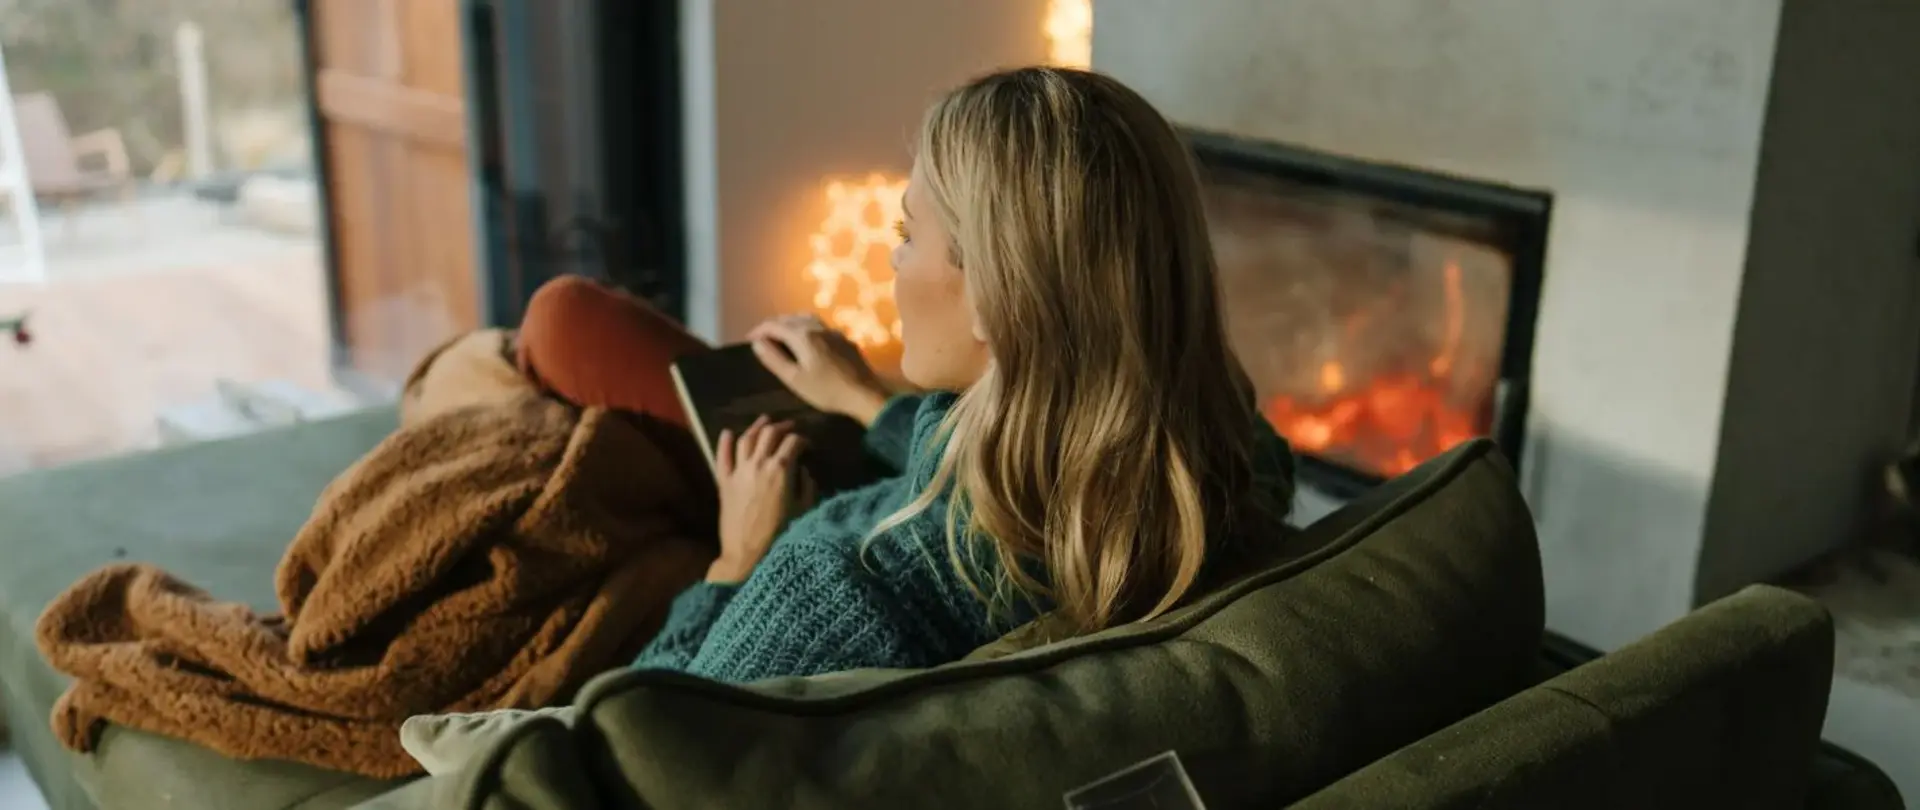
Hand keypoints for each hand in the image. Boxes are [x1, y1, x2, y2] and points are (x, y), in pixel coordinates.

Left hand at [709, 416, 807, 583]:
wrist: (747, 554)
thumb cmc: (781, 534)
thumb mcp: (804, 509)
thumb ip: (807, 486)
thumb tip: (804, 471)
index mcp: (781, 469)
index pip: (793, 442)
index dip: (803, 440)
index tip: (807, 446)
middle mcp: (759, 463)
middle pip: (770, 433)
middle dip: (782, 427)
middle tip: (789, 427)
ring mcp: (738, 471)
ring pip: (746, 439)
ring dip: (757, 427)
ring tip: (764, 421)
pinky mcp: (724, 481)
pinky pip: (722, 456)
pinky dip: (725, 442)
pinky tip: (728, 433)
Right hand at [747, 314, 890, 425]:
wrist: (865, 394)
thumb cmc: (826, 391)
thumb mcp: (795, 379)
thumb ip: (774, 359)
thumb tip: (757, 343)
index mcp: (803, 336)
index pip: (774, 325)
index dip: (759, 330)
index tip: (749, 339)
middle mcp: (818, 328)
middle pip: (790, 318)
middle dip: (774, 325)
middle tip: (763, 338)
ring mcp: (833, 332)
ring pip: (807, 319)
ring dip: (791, 323)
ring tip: (782, 336)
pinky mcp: (844, 340)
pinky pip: (820, 326)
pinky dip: (806, 328)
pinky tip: (808, 341)